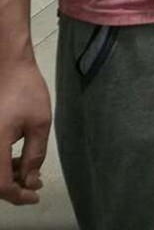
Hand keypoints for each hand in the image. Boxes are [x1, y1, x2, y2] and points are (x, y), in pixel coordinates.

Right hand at [0, 56, 49, 205]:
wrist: (6, 66)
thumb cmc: (26, 91)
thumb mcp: (39, 123)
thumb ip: (34, 155)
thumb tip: (30, 182)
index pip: (0, 185)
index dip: (18, 195)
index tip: (36, 196)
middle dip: (13, 187)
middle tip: (35, 183)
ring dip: (7, 177)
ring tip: (29, 171)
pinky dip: (1, 165)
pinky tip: (17, 161)